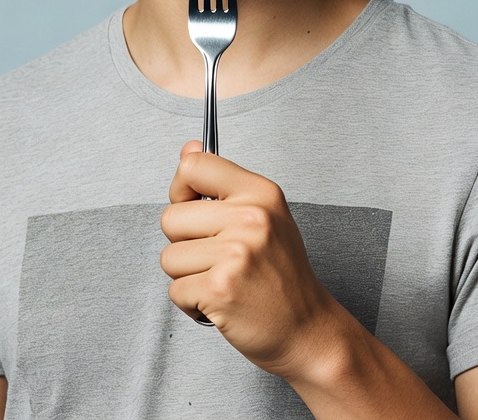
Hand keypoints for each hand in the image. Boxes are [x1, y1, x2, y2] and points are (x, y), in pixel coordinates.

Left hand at [160, 141, 338, 378]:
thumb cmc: (282, 274)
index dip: (181, 189)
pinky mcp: (220, 289)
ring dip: (187, 276)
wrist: (308, 329)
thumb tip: (188, 148)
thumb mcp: (264, 214)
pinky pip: (174, 290)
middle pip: (171, 217)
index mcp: (260, 192)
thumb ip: (221, 181)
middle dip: (184, 243)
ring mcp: (235, 254)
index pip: (194, 165)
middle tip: (218, 257)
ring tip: (221, 279)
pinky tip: (220, 302)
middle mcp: (250, 218)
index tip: (195, 207)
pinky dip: (191, 303)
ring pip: (169, 257)